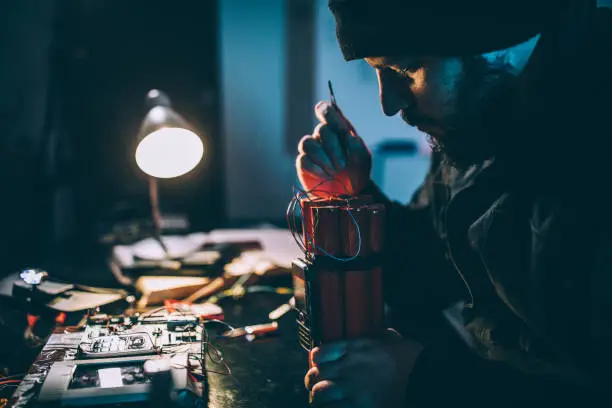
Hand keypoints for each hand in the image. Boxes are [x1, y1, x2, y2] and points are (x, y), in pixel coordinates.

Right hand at [297, 101, 370, 196]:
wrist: (351, 194)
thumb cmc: (357, 172)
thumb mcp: (363, 159)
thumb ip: (358, 147)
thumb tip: (349, 137)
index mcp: (338, 130)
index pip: (327, 112)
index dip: (325, 110)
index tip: (325, 112)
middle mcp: (323, 137)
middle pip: (320, 129)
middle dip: (333, 147)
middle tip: (342, 165)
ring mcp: (312, 151)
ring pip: (307, 143)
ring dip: (322, 157)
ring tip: (334, 171)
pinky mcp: (304, 165)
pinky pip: (303, 160)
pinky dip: (315, 168)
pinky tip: (325, 176)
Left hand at [305, 335, 423, 407]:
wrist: (426, 377)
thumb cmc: (412, 358)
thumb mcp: (393, 340)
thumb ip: (382, 337)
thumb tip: (384, 334)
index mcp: (356, 348)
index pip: (320, 353)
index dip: (316, 360)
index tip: (320, 364)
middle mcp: (350, 366)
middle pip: (315, 374)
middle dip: (313, 382)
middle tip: (317, 386)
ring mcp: (353, 387)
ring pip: (320, 393)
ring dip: (319, 398)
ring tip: (322, 401)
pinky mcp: (360, 406)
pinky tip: (334, 407)